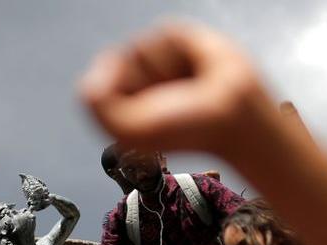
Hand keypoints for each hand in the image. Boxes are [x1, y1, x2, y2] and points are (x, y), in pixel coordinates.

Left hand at [80, 22, 263, 155]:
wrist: (233, 115)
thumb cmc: (187, 130)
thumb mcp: (129, 130)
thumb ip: (96, 101)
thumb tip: (103, 61)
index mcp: (124, 106)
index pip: (94, 85)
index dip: (115, 97)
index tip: (142, 113)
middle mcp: (139, 83)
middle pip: (113, 62)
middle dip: (137, 82)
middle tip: (166, 101)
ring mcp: (159, 61)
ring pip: (137, 47)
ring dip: (162, 70)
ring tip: (185, 86)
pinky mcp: (181, 40)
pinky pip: (162, 33)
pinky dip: (177, 52)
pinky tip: (196, 68)